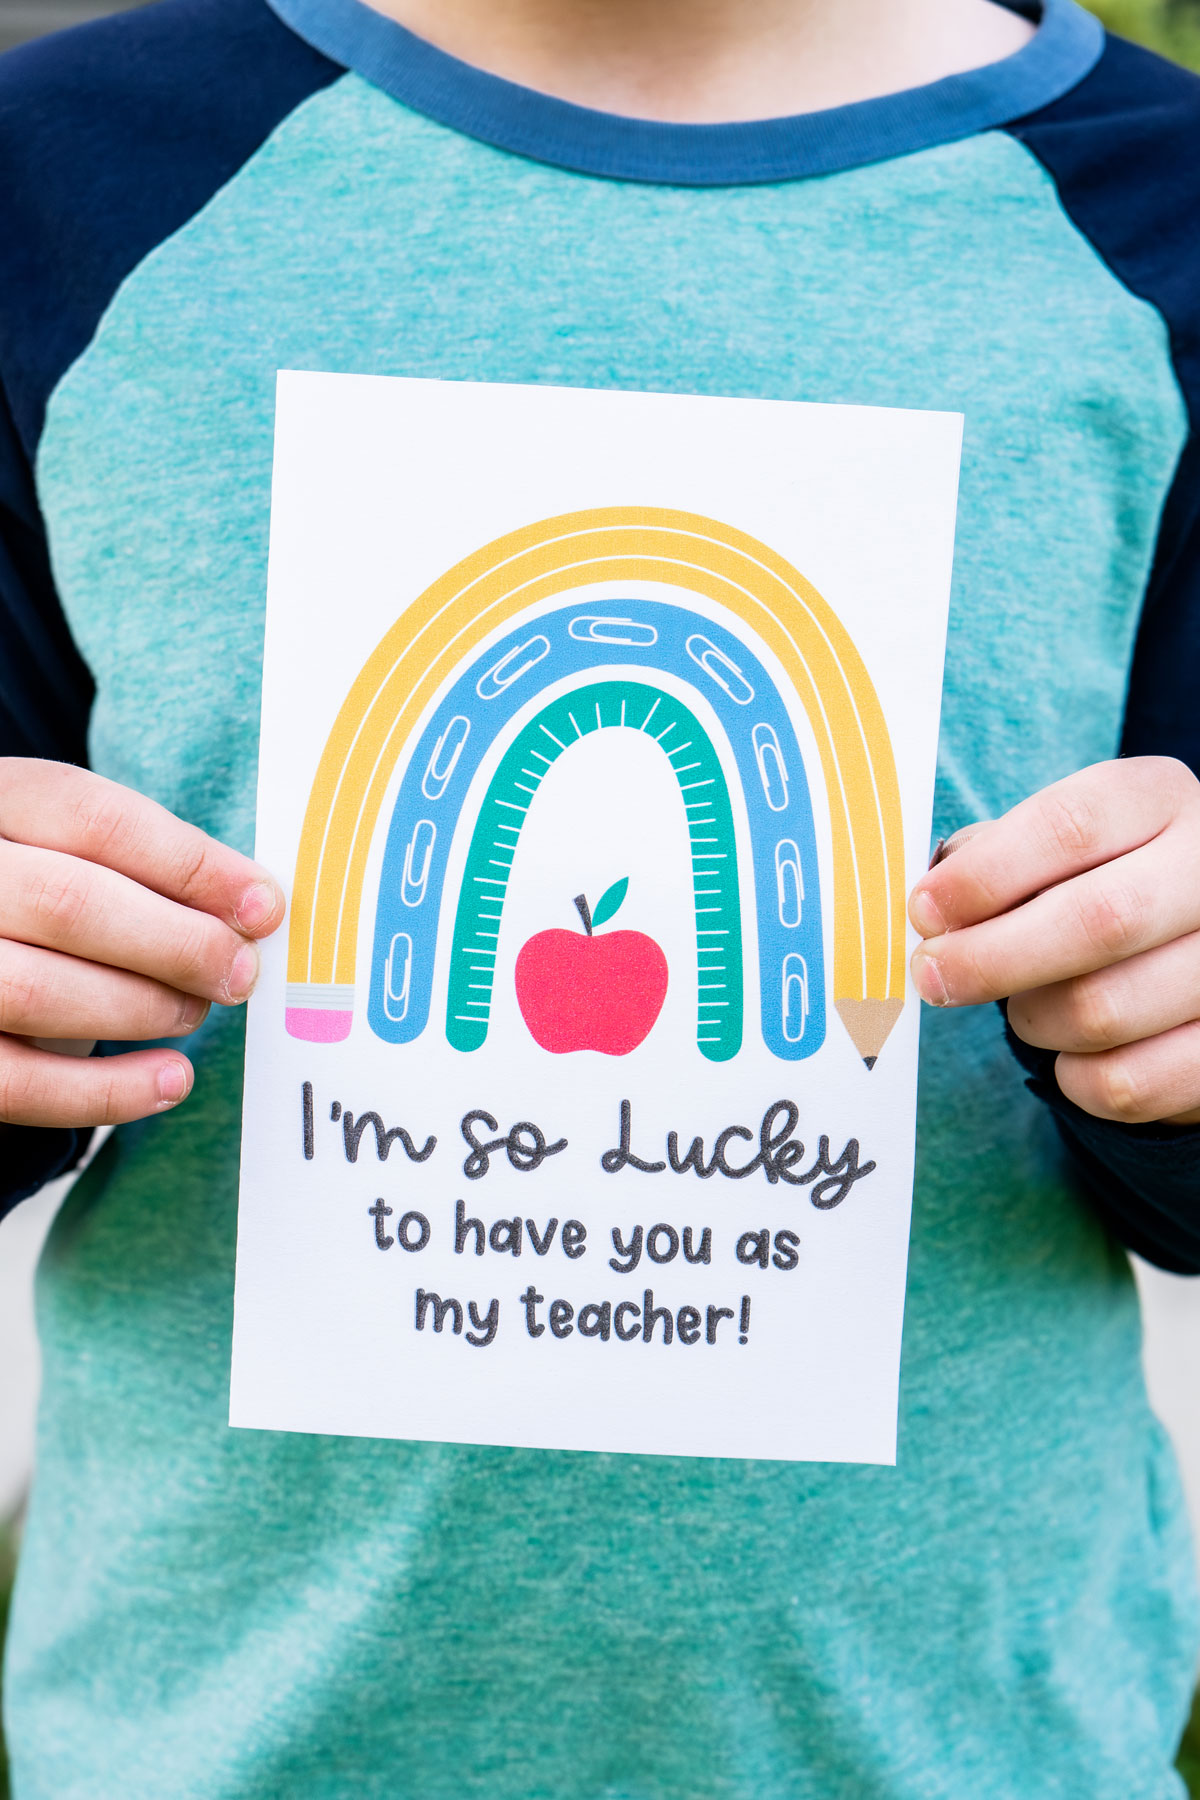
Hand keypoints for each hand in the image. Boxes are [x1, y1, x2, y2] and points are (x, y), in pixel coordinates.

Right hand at [0, 760, 283, 1128]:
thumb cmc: (44, 897)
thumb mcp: (76, 851)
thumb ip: (147, 869)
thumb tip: (253, 911)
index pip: (96, 819)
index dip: (193, 866)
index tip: (263, 908)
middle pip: (70, 903)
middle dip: (179, 945)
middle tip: (239, 973)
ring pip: (39, 993)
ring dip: (144, 1009)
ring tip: (193, 1012)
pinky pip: (20, 1083)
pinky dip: (106, 1091)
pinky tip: (168, 1080)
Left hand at [907, 757, 1199, 1126]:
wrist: (1192, 939)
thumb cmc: (1100, 881)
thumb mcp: (1062, 844)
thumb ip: (995, 857)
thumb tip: (932, 909)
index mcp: (1159, 800)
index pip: (1070, 828)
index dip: (985, 875)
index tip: (925, 911)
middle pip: (1097, 921)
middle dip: (991, 959)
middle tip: (934, 975)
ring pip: (1104, 1012)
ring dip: (1033, 1020)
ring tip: (1024, 1005)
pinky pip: (1127, 1084)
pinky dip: (1075, 1080)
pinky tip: (1070, 1053)